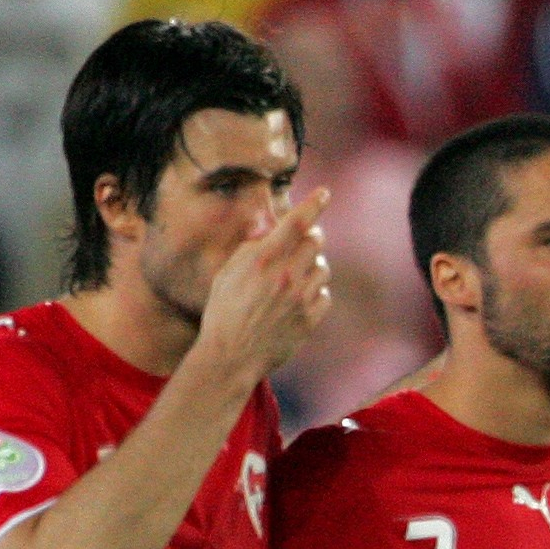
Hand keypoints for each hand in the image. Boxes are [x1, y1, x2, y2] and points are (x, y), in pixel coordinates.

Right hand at [193, 188, 333, 383]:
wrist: (232, 355)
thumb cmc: (224, 311)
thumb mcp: (228, 273)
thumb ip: (252, 248)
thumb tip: (271, 227)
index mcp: (262, 261)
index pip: (295, 223)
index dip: (313, 205)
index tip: (324, 193)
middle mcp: (286, 276)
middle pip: (315, 241)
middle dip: (310, 236)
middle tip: (300, 242)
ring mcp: (301, 299)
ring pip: (323, 267)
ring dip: (313, 265)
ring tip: (293, 275)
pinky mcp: (311, 319)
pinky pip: (325, 294)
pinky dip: (316, 291)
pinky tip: (299, 297)